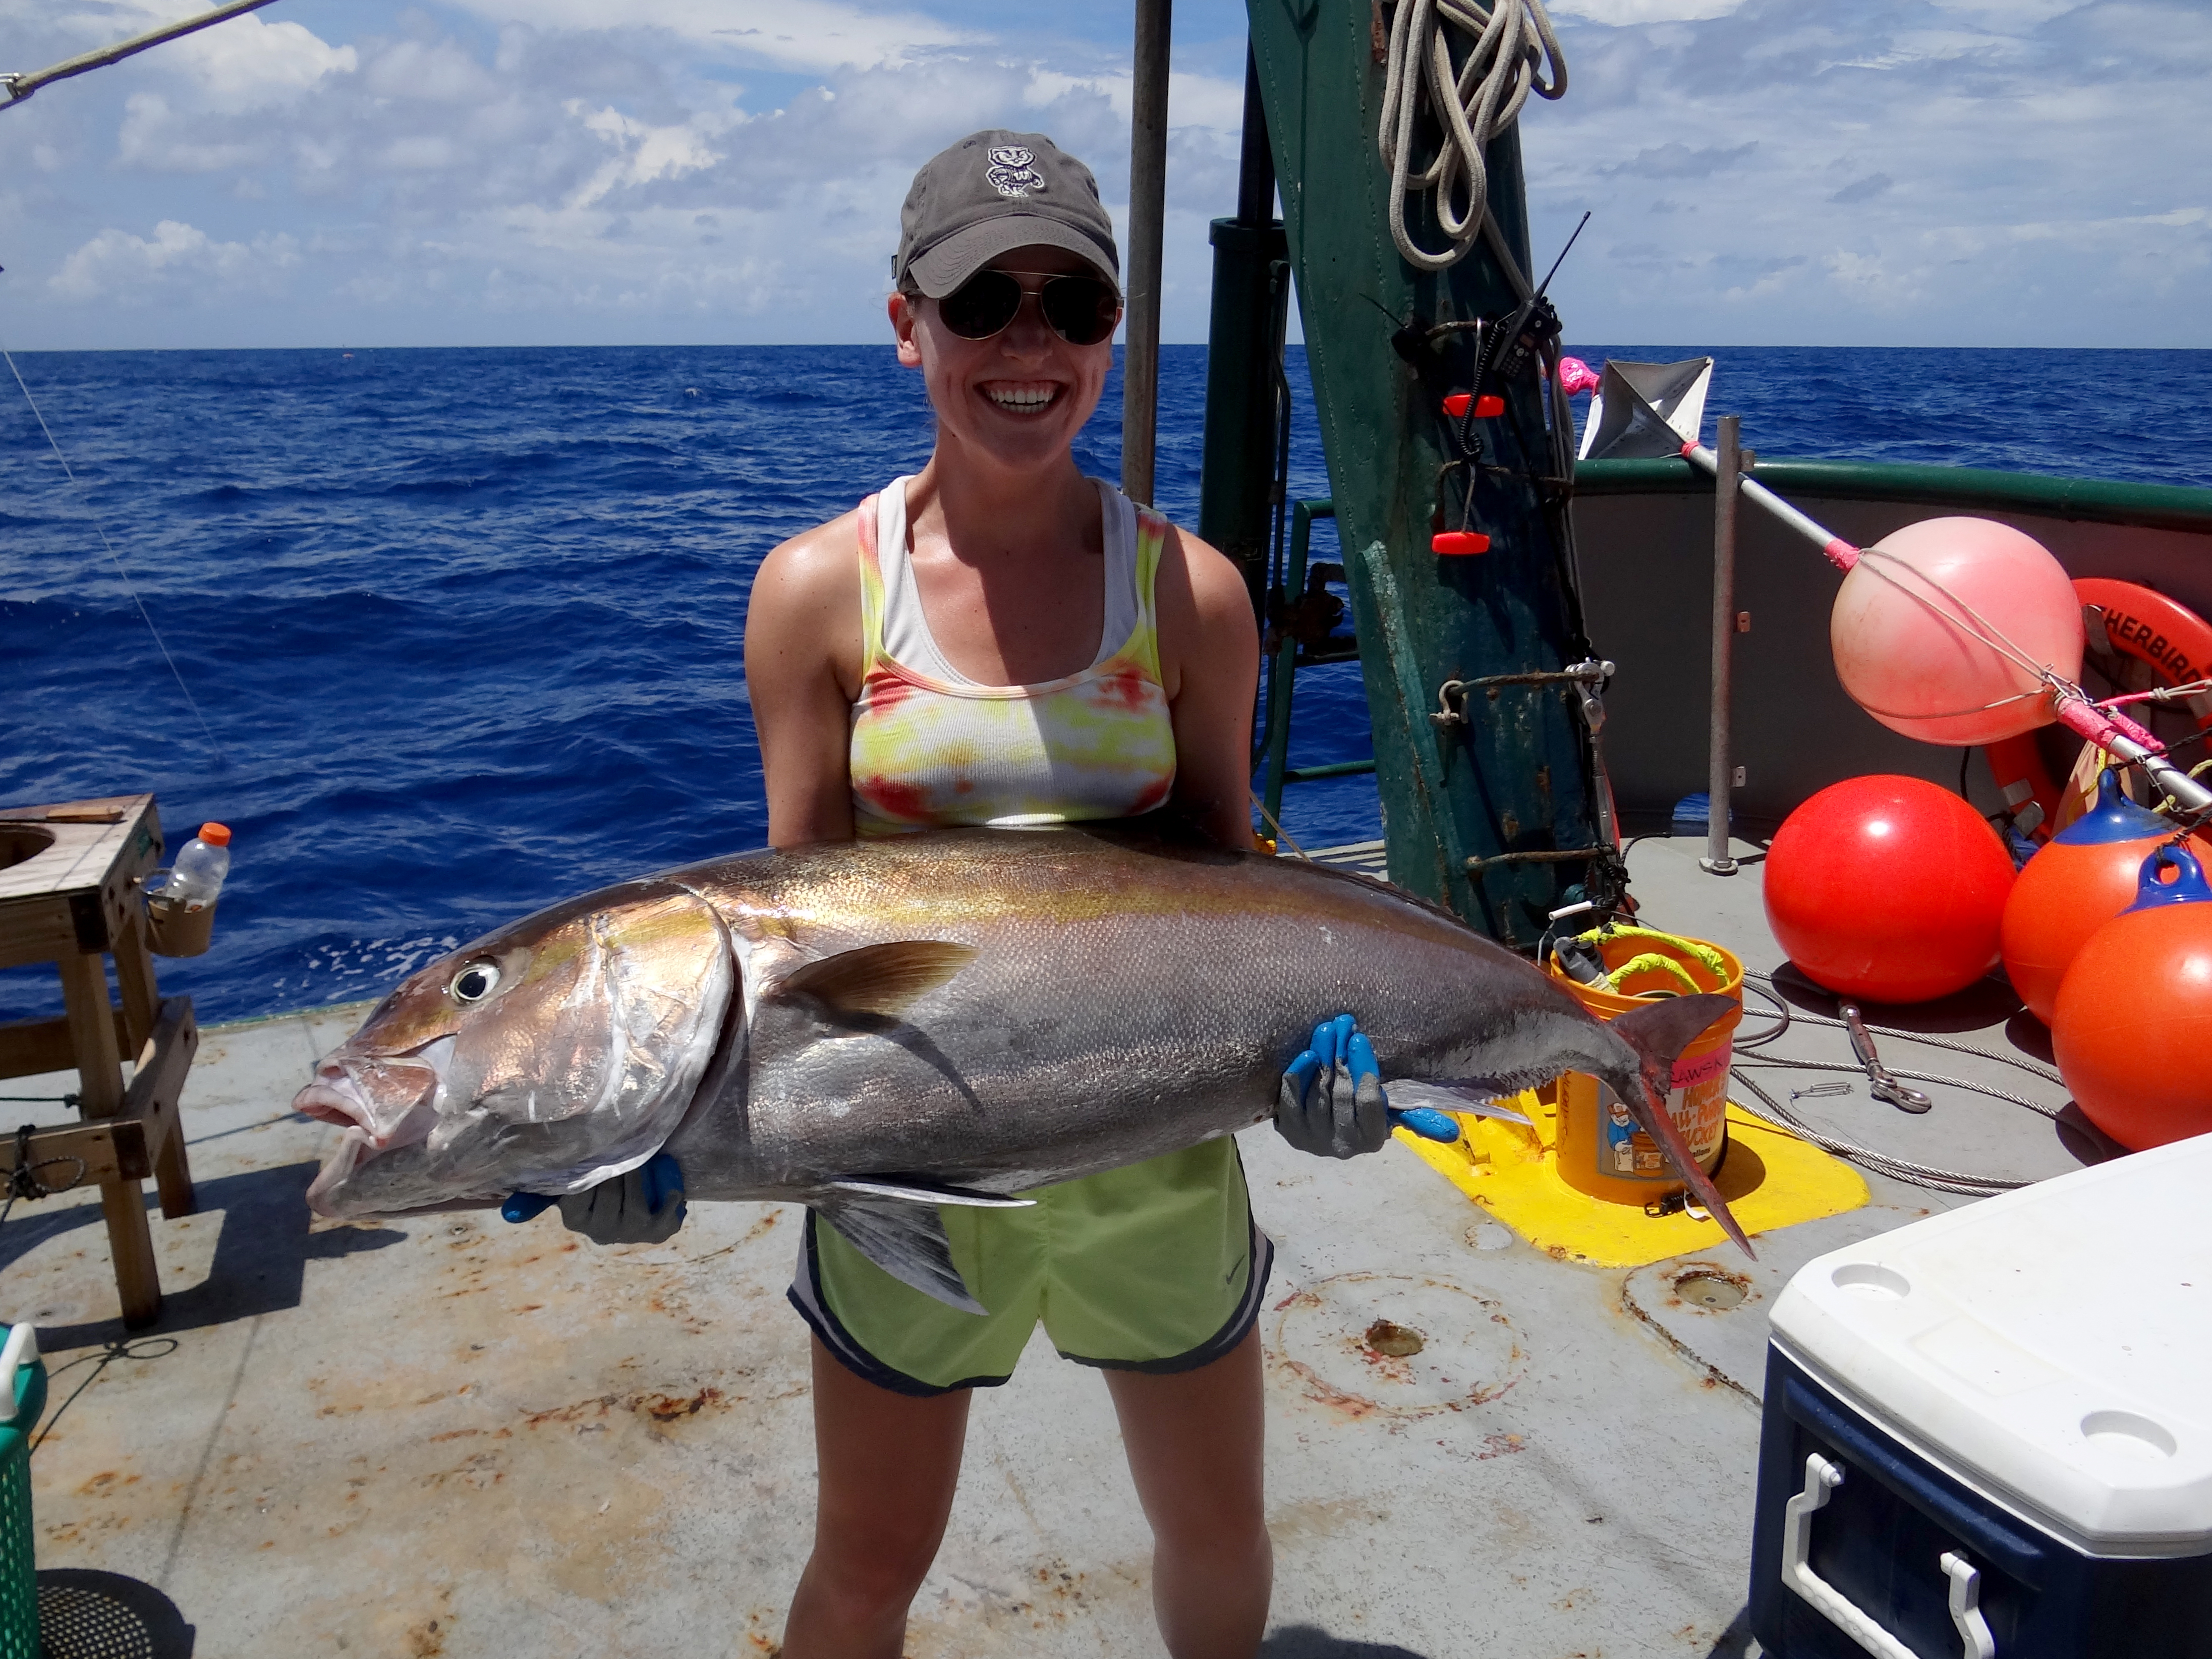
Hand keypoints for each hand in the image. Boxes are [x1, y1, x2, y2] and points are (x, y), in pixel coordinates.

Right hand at [502, 1152, 685, 1244]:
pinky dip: (671, 1195)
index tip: (600, 1151)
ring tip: (645, 1158)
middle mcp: (600, 1233)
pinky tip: (669, 1180)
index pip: (580, 1192)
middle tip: (627, 1146)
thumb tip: (508, 1214)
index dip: (593, 1170)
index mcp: (574, 1219)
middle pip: (610, 1195)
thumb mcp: (568, 1185)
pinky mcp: (656, 1233)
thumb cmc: (598, 1184)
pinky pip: (666, 1216)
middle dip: (620, 1168)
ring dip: (642, 1177)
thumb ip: (539, 1194)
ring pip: (637, 1205)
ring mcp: (629, 1235)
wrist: (639, 1196)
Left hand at [1274, 1015, 1459, 1157]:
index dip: (1364, 1069)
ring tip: (1326, 1028)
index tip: (1360, 1038)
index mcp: (1371, 1139)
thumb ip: (1416, 1117)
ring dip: (1321, 1056)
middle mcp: (1343, 1146)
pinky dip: (1298, 1076)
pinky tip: (1307, 1055)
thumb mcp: (1389, 1115)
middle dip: (1341, 1053)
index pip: (1369, 1102)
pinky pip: (1291, 1101)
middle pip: (1341, 1093)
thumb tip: (1452, 1133)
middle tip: (1342, 1023)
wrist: (1319, 1130)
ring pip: (1317, 1092)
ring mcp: (1313, 1140)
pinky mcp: (1290, 1132)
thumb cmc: (1360, 1113)